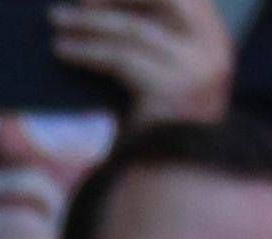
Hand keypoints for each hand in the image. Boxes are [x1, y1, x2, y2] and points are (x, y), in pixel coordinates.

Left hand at [52, 0, 233, 122]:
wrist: (168, 187)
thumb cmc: (154, 137)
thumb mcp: (157, 82)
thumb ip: (146, 48)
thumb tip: (99, 13)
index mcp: (215, 44)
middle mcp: (214, 51)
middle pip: (167, 0)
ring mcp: (197, 69)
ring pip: (135, 29)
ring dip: (90, 21)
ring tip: (56, 18)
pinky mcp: (172, 89)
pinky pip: (120, 58)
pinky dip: (87, 50)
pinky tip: (61, 49)